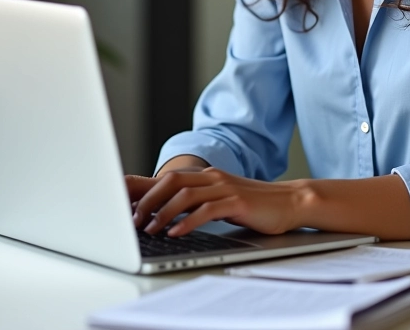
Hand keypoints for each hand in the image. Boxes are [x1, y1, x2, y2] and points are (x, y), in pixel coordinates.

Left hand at [127, 167, 306, 236]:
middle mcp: (212, 177)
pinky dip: (188, 221)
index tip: (120, 197)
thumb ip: (196, 203)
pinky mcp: (236, 202)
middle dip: (148, 199)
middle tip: (132, 219)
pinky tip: (176, 233)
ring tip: (149, 229)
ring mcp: (224, 187)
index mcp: (206, 176)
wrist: (289, 201)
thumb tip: (164, 215)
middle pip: (171, 181)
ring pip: (185, 195)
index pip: (168, 176)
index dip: (143, 185)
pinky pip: (206, 210)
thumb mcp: (220, 200)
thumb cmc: (253, 204)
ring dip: (163, 212)